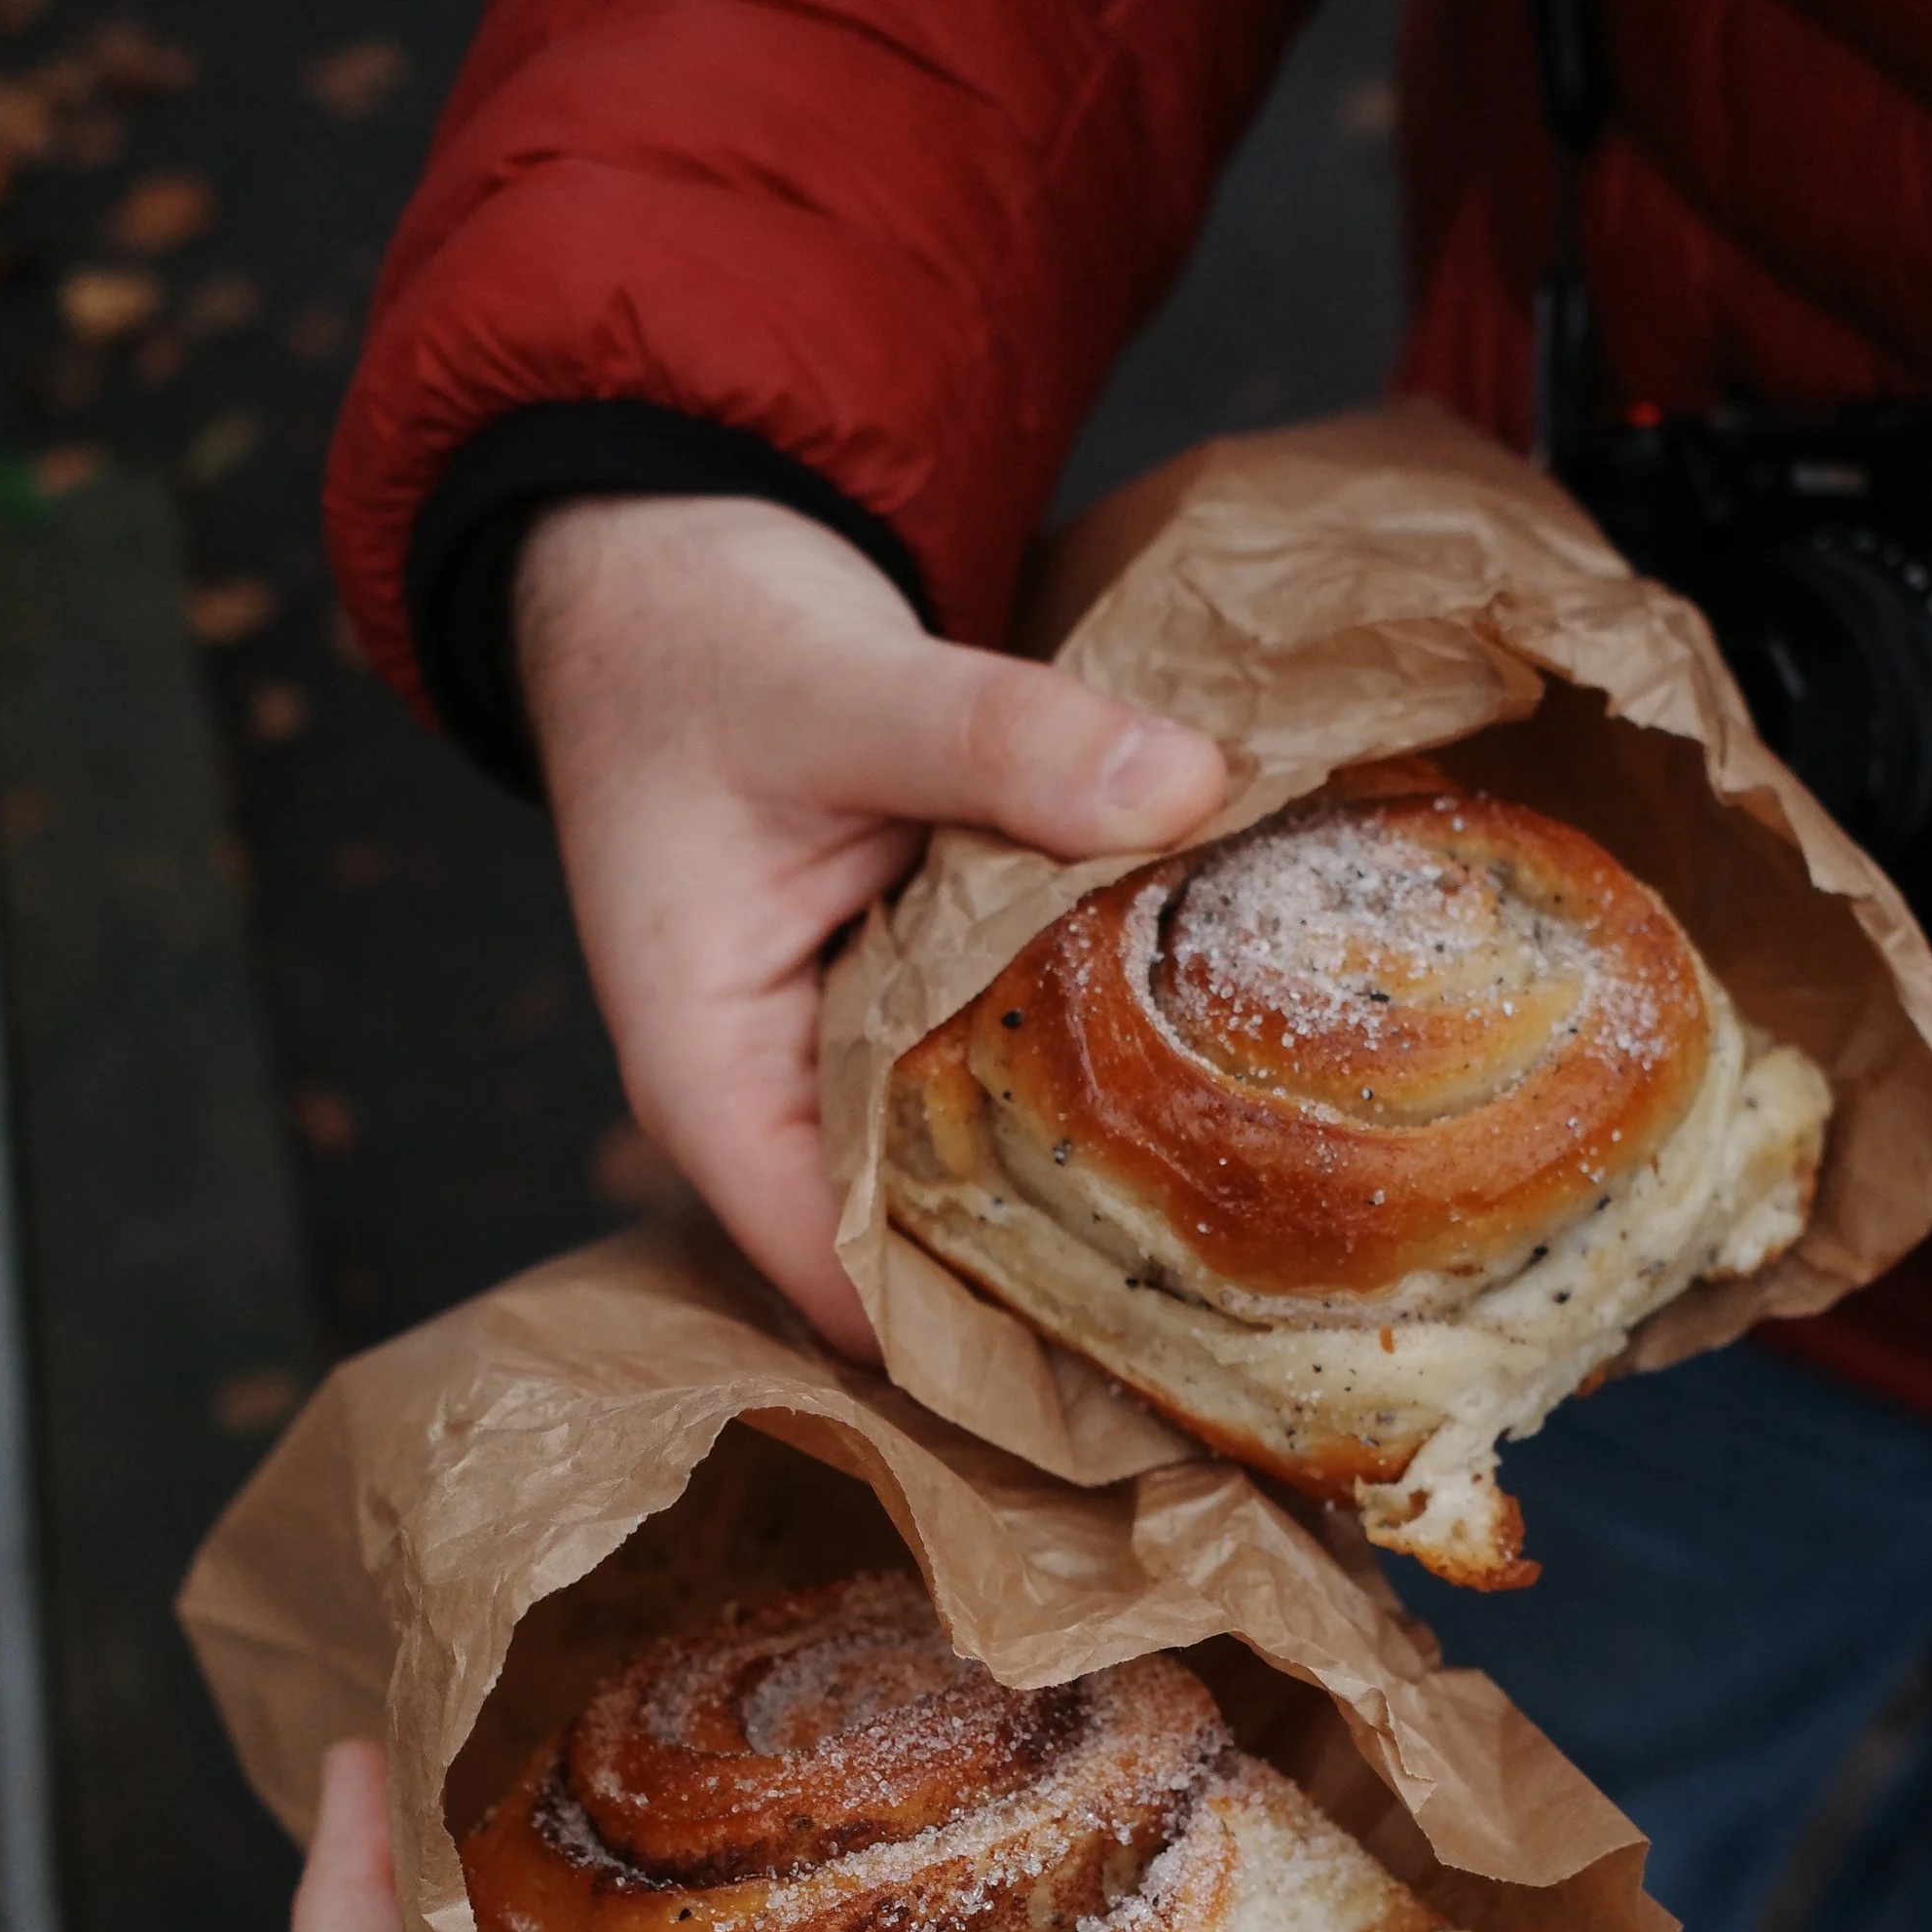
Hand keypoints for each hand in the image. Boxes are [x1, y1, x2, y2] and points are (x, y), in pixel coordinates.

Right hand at [515, 494, 1226, 1354]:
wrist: (669, 567)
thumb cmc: (700, 644)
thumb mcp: (840, 683)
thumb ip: (999, 738)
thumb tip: (1187, 785)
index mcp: (712, 1079)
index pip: (841, 1274)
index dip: (978, 1336)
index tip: (1139, 1364)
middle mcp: (777, 1103)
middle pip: (927, 1255)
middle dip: (1064, 1289)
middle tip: (1245, 1322)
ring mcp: (850, 1061)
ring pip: (980, 1175)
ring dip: (1095, 1192)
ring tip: (1261, 1241)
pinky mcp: (916, 1007)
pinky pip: (1009, 1082)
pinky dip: (1093, 1088)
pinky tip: (1219, 1098)